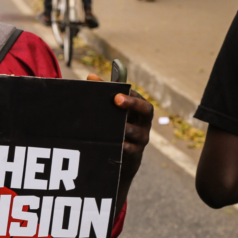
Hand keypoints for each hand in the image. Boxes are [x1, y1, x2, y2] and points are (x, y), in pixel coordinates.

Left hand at [87, 74, 152, 205]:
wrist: (121, 160)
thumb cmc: (116, 130)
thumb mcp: (112, 113)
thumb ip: (104, 95)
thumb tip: (91, 77)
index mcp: (139, 110)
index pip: (138, 97)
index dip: (129, 93)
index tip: (117, 90)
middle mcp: (144, 123)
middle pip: (146, 110)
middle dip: (133, 103)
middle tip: (117, 99)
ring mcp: (141, 139)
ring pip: (137, 132)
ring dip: (126, 127)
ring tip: (117, 125)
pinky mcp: (135, 154)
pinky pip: (131, 150)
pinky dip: (123, 147)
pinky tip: (116, 144)